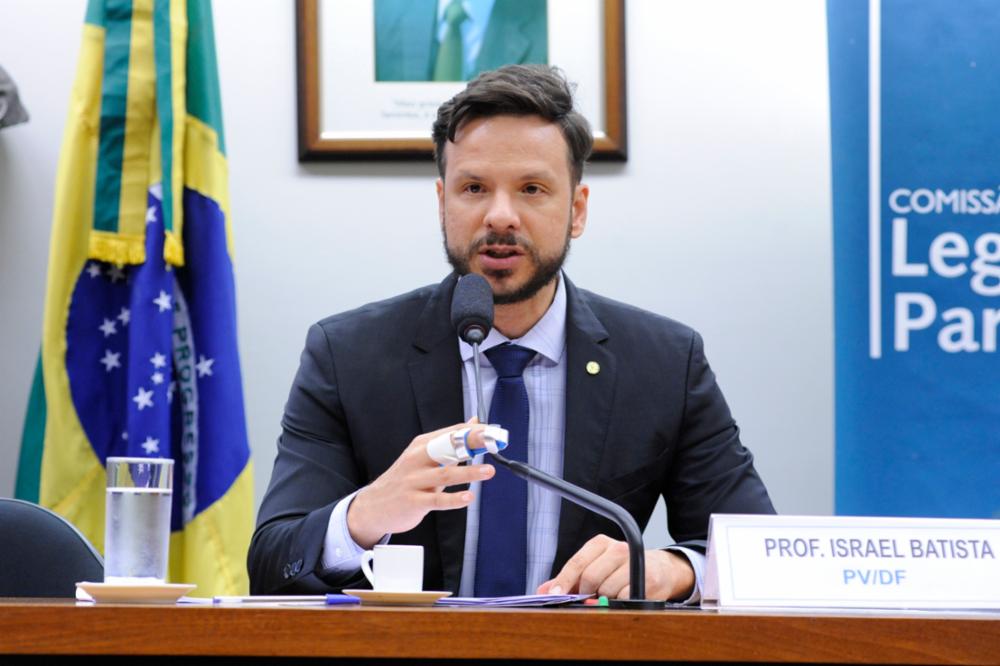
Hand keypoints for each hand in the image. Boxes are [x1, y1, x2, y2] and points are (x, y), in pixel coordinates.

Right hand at [347, 420, 494, 547]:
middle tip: (492, 442)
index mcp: (422, 445)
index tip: (493, 432)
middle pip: (448, 448)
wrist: (373, 506)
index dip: (474, 432)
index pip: (451, 433)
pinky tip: (468, 497)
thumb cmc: (405, 480)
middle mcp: (417, 459)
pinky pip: (437, 500)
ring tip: (489, 471)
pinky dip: (454, 499)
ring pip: (445, 474)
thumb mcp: (424, 457)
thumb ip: (450, 443)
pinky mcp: (413, 501)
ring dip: (469, 472)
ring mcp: (414, 480)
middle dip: (471, 443)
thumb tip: (473, 423)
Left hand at [536, 535, 694, 600]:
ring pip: (607, 590)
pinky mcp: (646, 578)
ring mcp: (633, 563)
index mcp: (600, 543)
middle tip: (591, 597)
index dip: (564, 581)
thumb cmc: (620, 570)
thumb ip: (569, 580)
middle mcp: (617, 549)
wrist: (660, 569)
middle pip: (590, 577)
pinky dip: (620, 602)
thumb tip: (543, 591)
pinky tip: (625, 596)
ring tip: (613, 593)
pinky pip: (624, 598)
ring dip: (606, 598)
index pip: (577, 562)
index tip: (555, 595)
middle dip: (587, 592)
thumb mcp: (595, 568)